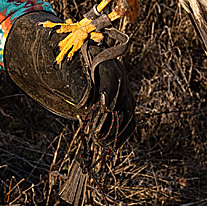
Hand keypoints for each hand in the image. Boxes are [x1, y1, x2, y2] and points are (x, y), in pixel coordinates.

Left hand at [3, 12, 134, 147]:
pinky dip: (122, 134)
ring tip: (100, 143)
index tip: (103, 107)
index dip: (108, 93)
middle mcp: (121, 78)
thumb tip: (83, 104)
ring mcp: (127, 91)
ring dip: (114, 130)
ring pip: (126, 113)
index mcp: (107, 64)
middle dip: (107, 119)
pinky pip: (130, 121)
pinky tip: (112, 146)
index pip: (111, 79)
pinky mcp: (129, 103)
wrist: (95, 59)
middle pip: (119, 100)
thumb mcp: (76, 66)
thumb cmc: (80, 63)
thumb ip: (79, 82)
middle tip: (94, 134)